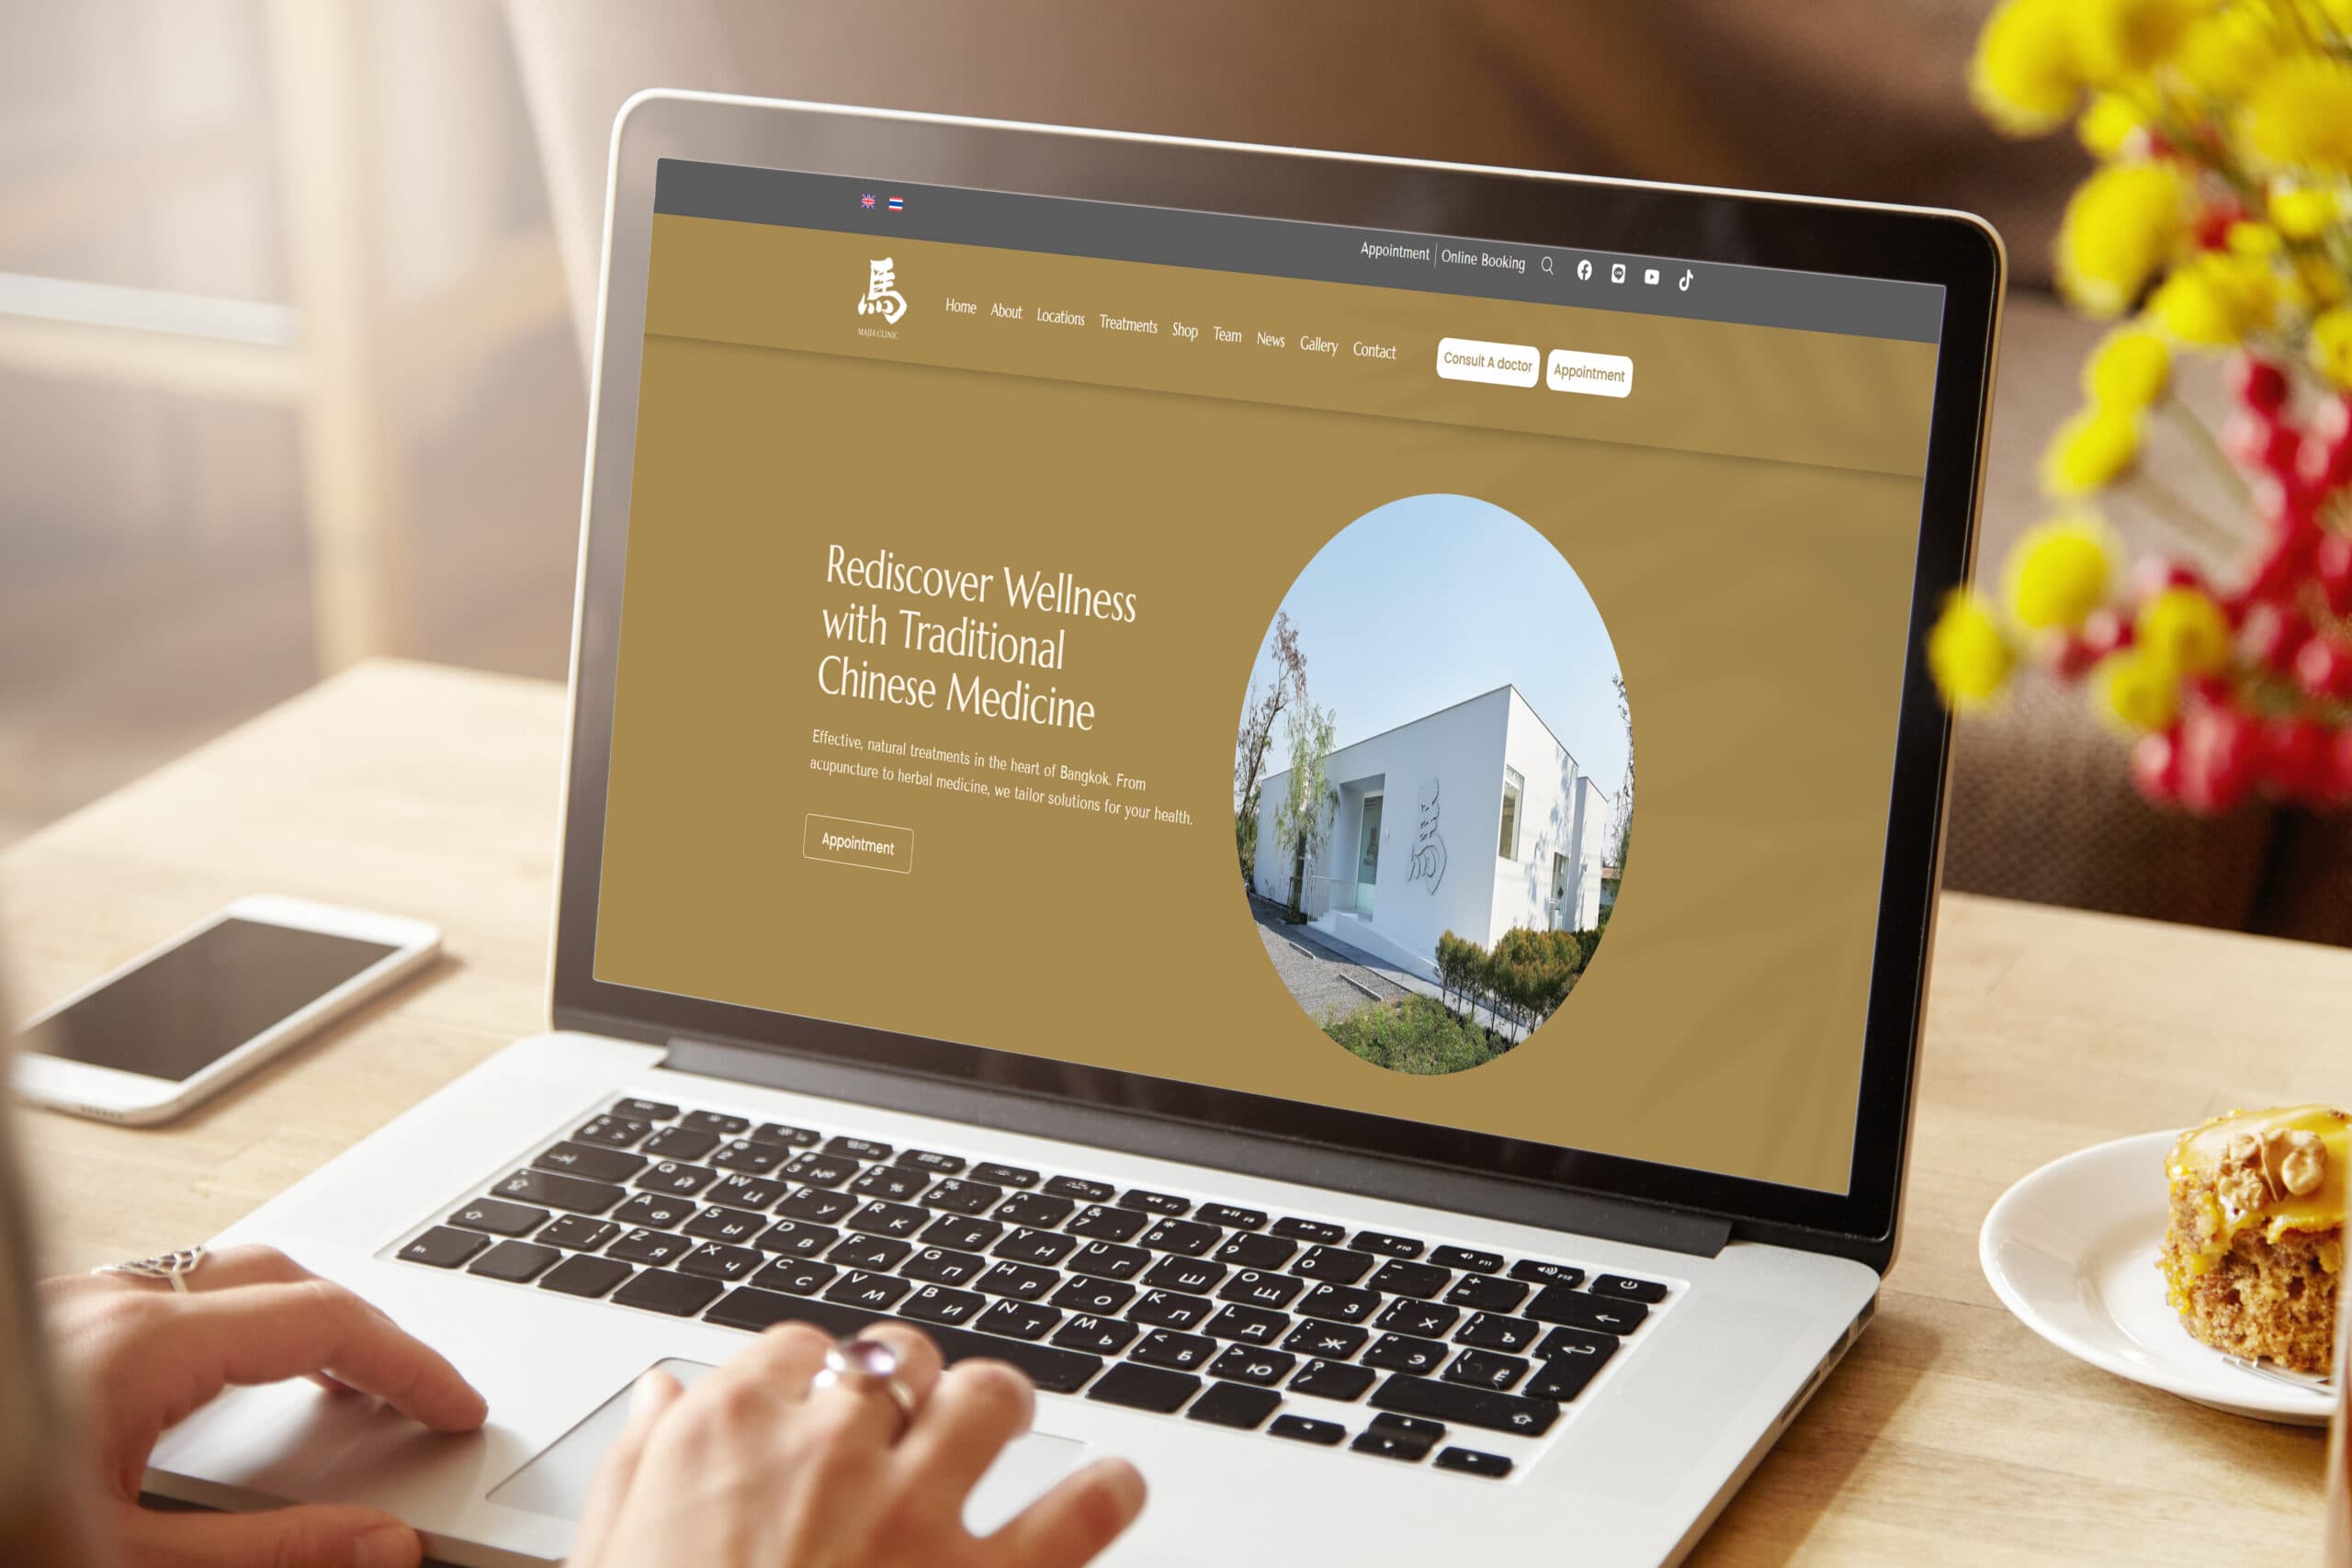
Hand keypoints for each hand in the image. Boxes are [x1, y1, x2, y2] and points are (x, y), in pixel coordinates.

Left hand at [44, 1244, 487, 1567]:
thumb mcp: (128, 1562)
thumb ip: (267, 1552)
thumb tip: (383, 1542)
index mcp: (139, 1346)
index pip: (322, 1321)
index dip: (408, 1364)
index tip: (455, 1408)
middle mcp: (106, 1305)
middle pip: (283, 1279)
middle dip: (367, 1332)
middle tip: (417, 1396)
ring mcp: (70, 1307)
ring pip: (222, 1277)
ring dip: (300, 1320)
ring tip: (348, 1380)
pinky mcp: (44, 1326)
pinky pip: (166, 1296)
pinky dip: (235, 1325)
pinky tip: (238, 1375)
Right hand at [570, 1321, 1145, 1567]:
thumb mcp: (610, 1560)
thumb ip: (638, 1469)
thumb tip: (662, 1397)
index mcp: (726, 1437)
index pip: (798, 1350)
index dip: (821, 1377)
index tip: (826, 1404)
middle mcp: (826, 1452)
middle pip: (899, 1357)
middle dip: (914, 1383)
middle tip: (919, 1422)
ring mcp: (911, 1510)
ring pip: (989, 1397)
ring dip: (1002, 1409)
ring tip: (1010, 1431)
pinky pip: (1080, 1509)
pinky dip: (1106, 1495)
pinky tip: (1113, 1492)